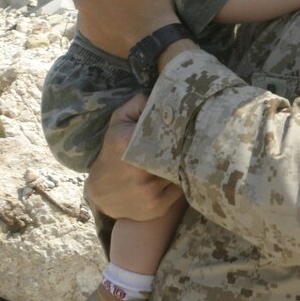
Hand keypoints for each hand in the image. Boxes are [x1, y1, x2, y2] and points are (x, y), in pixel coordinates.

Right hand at [87, 94, 180, 220]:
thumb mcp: (119, 122)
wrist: (101, 191)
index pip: (167, 136)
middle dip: (187, 150)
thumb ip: (138, 104)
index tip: (192, 127)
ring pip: (181, 175)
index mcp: (129, 146)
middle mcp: (139, 173)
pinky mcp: (156, 208)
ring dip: (184, 167)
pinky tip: (176, 175)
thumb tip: (163, 92)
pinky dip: (180, 183)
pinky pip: (180, 192)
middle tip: (198, 141)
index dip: (181, 133)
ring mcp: (148, 193)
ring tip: (189, 158)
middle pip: (177, 157)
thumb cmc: (114, 150)